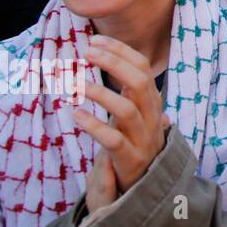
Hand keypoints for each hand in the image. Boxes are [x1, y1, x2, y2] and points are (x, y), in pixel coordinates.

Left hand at [73, 34, 168, 211]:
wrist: (145, 186)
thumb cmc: (136, 144)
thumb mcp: (137, 114)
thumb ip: (131, 91)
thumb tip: (127, 61)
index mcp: (152, 101)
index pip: (142, 67)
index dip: (120, 52)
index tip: (95, 40)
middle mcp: (151, 115)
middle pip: (138, 81)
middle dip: (113, 63)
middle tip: (86, 52)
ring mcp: (143, 137)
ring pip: (126, 109)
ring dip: (101, 93)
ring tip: (76, 84)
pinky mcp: (130, 159)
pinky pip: (113, 140)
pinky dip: (94, 126)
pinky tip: (75, 114)